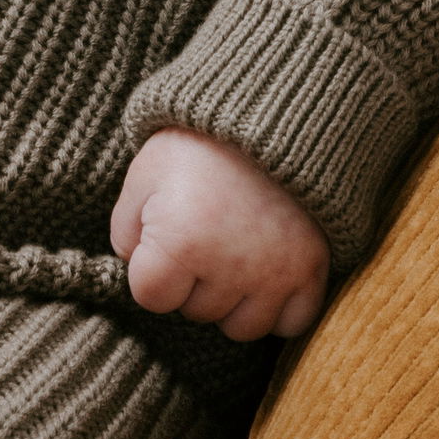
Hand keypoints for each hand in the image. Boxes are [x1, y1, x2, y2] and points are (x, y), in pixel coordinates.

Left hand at [112, 126, 330, 345]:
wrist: (273, 111)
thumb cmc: (200, 142)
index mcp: (181, 243)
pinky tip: (266, 276)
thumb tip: (137, 267)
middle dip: (193, 282)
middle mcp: (230, 267)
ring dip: (233, 301)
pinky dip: (279, 308)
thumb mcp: (144, 174)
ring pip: (242, 327)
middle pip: (196, 312)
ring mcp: (275, 273)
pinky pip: (293, 322)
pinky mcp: (312, 269)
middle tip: (205, 234)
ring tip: (233, 257)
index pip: (151, 298)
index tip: (165, 238)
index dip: (152, 269)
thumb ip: (126, 230)